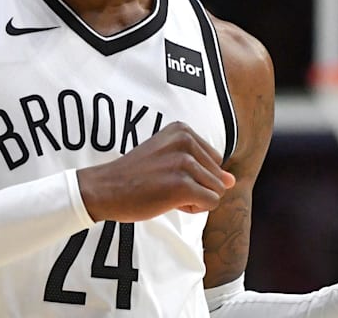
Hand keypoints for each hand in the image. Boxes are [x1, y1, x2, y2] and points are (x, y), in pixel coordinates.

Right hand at [76, 122, 235, 221]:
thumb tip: (232, 181)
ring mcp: (184, 162)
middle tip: (165, 185)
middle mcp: (185, 141)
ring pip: (216, 190)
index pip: (215, 159)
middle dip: (197, 187)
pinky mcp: (183, 185)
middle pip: (218, 175)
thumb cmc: (135, 177)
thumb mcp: (168, 158)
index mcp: (182, 130)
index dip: (195, 174)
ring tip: (166, 192)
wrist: (105, 189)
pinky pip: (210, 203)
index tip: (167, 173)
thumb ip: (202, 166)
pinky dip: (193, 208)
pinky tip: (170, 202)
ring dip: (195, 199)